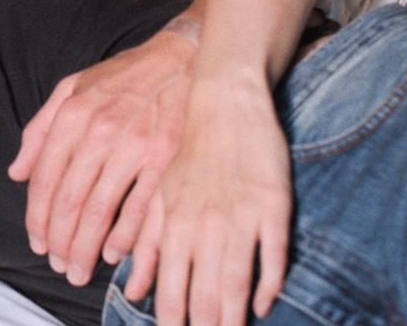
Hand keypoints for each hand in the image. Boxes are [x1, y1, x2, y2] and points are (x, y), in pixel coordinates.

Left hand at [7, 24, 195, 286]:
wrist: (180, 57)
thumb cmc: (122, 77)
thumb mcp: (71, 89)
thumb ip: (39, 130)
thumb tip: (16, 172)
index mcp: (71, 116)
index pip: (45, 179)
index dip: (38, 217)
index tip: (37, 243)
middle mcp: (98, 132)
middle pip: (69, 200)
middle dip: (59, 241)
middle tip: (57, 266)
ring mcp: (133, 145)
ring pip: (99, 209)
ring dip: (85, 247)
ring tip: (78, 269)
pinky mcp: (165, 157)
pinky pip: (139, 206)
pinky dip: (123, 235)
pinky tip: (113, 253)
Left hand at [124, 81, 290, 325]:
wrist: (223, 102)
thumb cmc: (189, 154)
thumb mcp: (160, 194)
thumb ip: (146, 243)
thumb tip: (133, 291)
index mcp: (172, 223)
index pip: (170, 289)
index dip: (172, 319)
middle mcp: (203, 224)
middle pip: (204, 294)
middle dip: (204, 325)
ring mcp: (239, 216)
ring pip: (236, 282)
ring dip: (233, 316)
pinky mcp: (273, 206)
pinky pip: (273, 256)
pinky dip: (269, 285)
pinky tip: (264, 305)